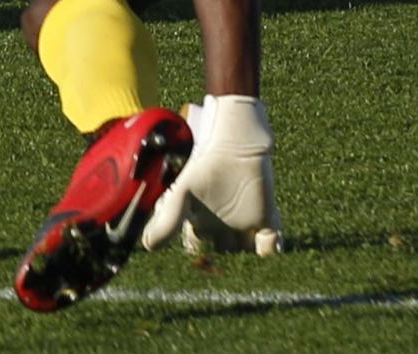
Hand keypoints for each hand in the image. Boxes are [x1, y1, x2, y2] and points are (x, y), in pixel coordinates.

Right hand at [143, 96, 285, 255]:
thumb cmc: (204, 166)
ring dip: (249, 262)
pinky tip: (265, 245)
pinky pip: (270, 244)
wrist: (235, 145)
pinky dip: (270, 250)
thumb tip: (147, 246)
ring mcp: (245, 225)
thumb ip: (167, 221)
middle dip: (226, 267)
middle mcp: (223, 228)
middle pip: (225, 256)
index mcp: (201, 224)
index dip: (200, 260)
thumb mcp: (182, 195)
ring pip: (248, 253)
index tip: (201, 266)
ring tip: (249, 266)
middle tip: (227, 272)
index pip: (199, 251)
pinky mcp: (267, 219)